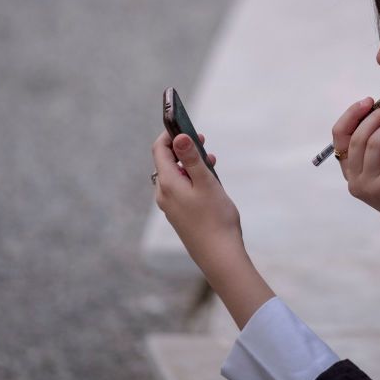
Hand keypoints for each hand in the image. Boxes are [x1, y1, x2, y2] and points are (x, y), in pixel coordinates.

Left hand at [152, 130, 242, 272]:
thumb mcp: (206, 183)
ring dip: (190, 163)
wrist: (219, 254)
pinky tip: (208, 182)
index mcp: (167, 184)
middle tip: (202, 139)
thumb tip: (178, 136)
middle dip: (183, 148)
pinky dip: (192, 178)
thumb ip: (192, 158)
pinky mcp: (179, 214)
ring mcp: (170, 205)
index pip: (160, 150)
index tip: (185, 124)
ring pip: (175, 175)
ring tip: (211, 160)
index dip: (170, 134)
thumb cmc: (215, 217)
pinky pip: (180, 188)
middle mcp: (164, 194)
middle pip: (167, 162)